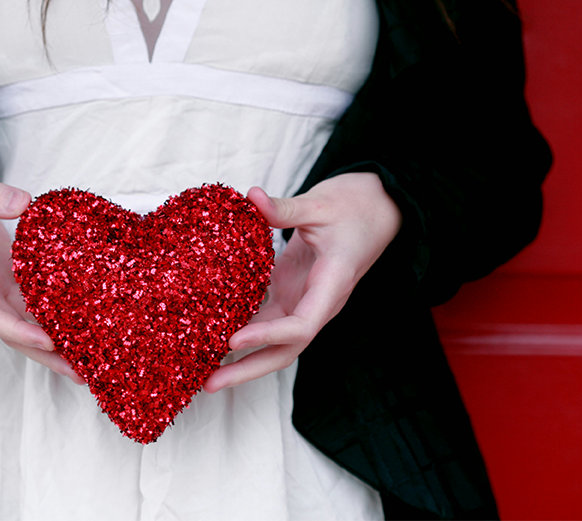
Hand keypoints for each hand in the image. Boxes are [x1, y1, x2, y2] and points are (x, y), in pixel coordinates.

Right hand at [0, 153, 81, 382]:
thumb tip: (24, 203)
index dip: (15, 329)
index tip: (47, 339)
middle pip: (8, 328)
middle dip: (42, 352)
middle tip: (81, 372)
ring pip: (19, 319)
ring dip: (50, 341)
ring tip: (86, 361)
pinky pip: (25, 299)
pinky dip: (49, 314)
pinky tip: (77, 325)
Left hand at [203, 173, 401, 391]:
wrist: (378, 207)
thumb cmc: (356, 206)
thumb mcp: (321, 203)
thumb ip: (286, 208)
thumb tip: (251, 197)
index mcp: (332, 286)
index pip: (302, 325)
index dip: (268, 336)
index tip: (234, 340)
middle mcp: (318, 302)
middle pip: (285, 350)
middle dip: (248, 369)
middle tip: (209, 383)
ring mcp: (304, 299)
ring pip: (273, 339)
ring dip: (240, 356)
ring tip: (202, 367)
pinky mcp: (292, 290)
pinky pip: (265, 317)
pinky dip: (240, 326)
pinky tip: (210, 332)